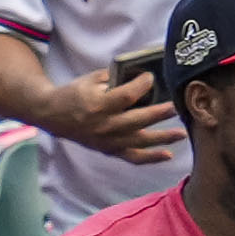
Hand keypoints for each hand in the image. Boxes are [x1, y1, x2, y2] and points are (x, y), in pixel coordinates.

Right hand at [55, 66, 180, 161]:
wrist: (53, 115)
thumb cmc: (74, 94)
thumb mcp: (90, 80)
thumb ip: (114, 79)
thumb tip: (140, 77)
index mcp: (98, 104)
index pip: (125, 96)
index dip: (141, 85)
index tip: (150, 77)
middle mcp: (105, 125)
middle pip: (138, 120)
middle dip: (159, 113)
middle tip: (177, 106)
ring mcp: (108, 140)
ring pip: (140, 142)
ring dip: (163, 138)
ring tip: (181, 133)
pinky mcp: (110, 150)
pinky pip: (134, 158)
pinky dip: (152, 158)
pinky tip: (168, 154)